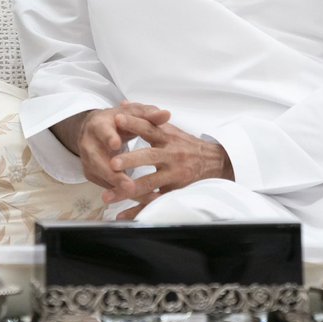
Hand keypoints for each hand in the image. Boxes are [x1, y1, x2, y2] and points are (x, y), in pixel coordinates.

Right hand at [54, 102, 171, 198]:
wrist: (98, 128)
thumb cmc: (119, 120)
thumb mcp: (134, 113)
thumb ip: (150, 115)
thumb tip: (166, 114)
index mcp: (99, 124)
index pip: (102, 131)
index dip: (108, 137)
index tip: (116, 145)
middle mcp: (89, 143)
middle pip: (97, 160)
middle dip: (113, 174)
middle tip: (129, 184)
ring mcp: (88, 160)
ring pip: (101, 176)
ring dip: (117, 188)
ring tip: (136, 196)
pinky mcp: (91, 173)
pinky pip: (105, 185)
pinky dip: (119, 193)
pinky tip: (137, 199)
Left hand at [103, 113, 233, 206]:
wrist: (215, 163)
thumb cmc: (187, 145)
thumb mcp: (170, 128)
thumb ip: (146, 118)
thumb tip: (123, 104)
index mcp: (167, 138)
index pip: (149, 128)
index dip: (134, 123)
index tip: (117, 118)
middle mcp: (170, 156)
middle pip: (149, 157)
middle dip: (130, 160)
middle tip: (112, 163)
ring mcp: (173, 175)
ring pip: (148, 183)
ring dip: (127, 190)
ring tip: (107, 196)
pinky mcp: (174, 192)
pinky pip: (154, 202)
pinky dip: (137, 210)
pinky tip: (122, 217)